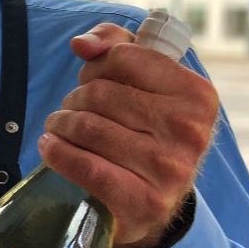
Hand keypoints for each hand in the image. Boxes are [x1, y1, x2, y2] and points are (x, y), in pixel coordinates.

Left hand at [38, 22, 218, 247]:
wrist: (152, 202)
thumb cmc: (144, 130)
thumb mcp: (143, 82)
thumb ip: (115, 44)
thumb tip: (82, 44)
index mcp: (197, 94)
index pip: (123, 56)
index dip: (96, 66)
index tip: (92, 81)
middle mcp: (190, 131)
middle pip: (100, 93)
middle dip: (74, 99)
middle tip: (71, 110)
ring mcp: (170, 170)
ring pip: (87, 126)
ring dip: (60, 124)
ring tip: (58, 128)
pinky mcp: (144, 202)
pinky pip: (86, 166)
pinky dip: (57, 152)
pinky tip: (50, 147)